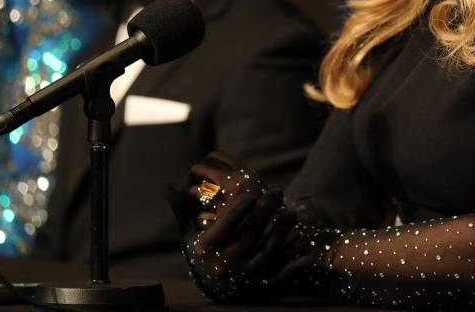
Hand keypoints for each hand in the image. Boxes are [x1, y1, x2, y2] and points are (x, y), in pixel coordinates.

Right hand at [166, 151, 296, 300]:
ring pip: (267, 252)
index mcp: (208, 250)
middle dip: (265, 212)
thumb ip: (182, 210)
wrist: (213, 289)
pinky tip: (305, 254)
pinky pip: (280, 277)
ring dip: (281, 232)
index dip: (238, 209)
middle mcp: (226, 265)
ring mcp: (244, 277)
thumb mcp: (189, 235)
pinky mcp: (260, 288)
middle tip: (278, 192)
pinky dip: (293, 267)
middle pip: (250, 235)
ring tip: (292, 212)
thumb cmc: (202, 254)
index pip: (225, 227)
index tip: (250, 192)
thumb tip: (168, 185)